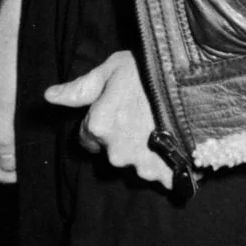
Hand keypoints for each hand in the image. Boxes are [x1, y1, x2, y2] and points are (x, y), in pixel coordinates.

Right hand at [0, 0, 24, 183]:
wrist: (19, 28)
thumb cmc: (9, 62)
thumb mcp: (5, 101)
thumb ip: (4, 135)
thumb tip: (8, 167)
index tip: (20, 177)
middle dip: (6, 166)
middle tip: (31, 169)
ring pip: (0, 142)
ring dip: (15, 153)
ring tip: (35, 155)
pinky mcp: (7, 100)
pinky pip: (10, 128)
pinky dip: (20, 138)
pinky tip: (35, 137)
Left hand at [45, 50, 171, 187]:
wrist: (196, 86)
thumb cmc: (150, 72)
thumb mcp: (111, 70)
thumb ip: (79, 88)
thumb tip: (49, 96)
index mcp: (98, 126)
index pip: (86, 137)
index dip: (101, 122)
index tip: (118, 108)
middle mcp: (115, 152)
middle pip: (112, 151)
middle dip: (122, 137)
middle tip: (142, 114)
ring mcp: (141, 166)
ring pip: (136, 163)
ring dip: (144, 149)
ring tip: (162, 124)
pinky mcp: (166, 175)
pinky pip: (160, 175)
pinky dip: (166, 163)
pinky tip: (175, 141)